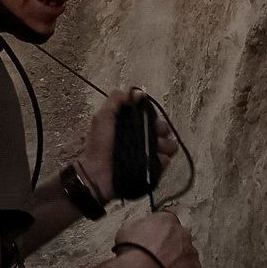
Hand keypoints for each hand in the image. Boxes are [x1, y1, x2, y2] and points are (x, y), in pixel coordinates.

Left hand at [73, 86, 181, 203]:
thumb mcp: (103, 117)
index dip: (154, 117)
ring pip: (169, 146)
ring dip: (164, 146)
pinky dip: (161, 161)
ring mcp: (148, 155)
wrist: (96, 174)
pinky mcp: (151, 170)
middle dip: (162, 131)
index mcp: (132, 126)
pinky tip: (151, 162)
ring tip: (154, 149)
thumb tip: (139, 93)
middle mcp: (142, 139)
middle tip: (154, 136)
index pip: (152, 117)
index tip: (150, 119)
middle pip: (164, 131)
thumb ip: (117, 100)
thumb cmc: (98, 145)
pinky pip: (165, 162)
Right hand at [113, 210, 200, 267]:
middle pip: (179, 238)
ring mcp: (191, 253)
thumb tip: (138, 235)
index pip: (167, 222)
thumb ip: (139, 229)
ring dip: (177, 262)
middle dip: (170, 247)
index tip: (153, 240)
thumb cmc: (133, 253)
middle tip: (157, 257)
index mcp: (167, 220)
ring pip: (186, 256)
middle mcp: (183, 234)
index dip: (158, 233)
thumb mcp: (126, 231)